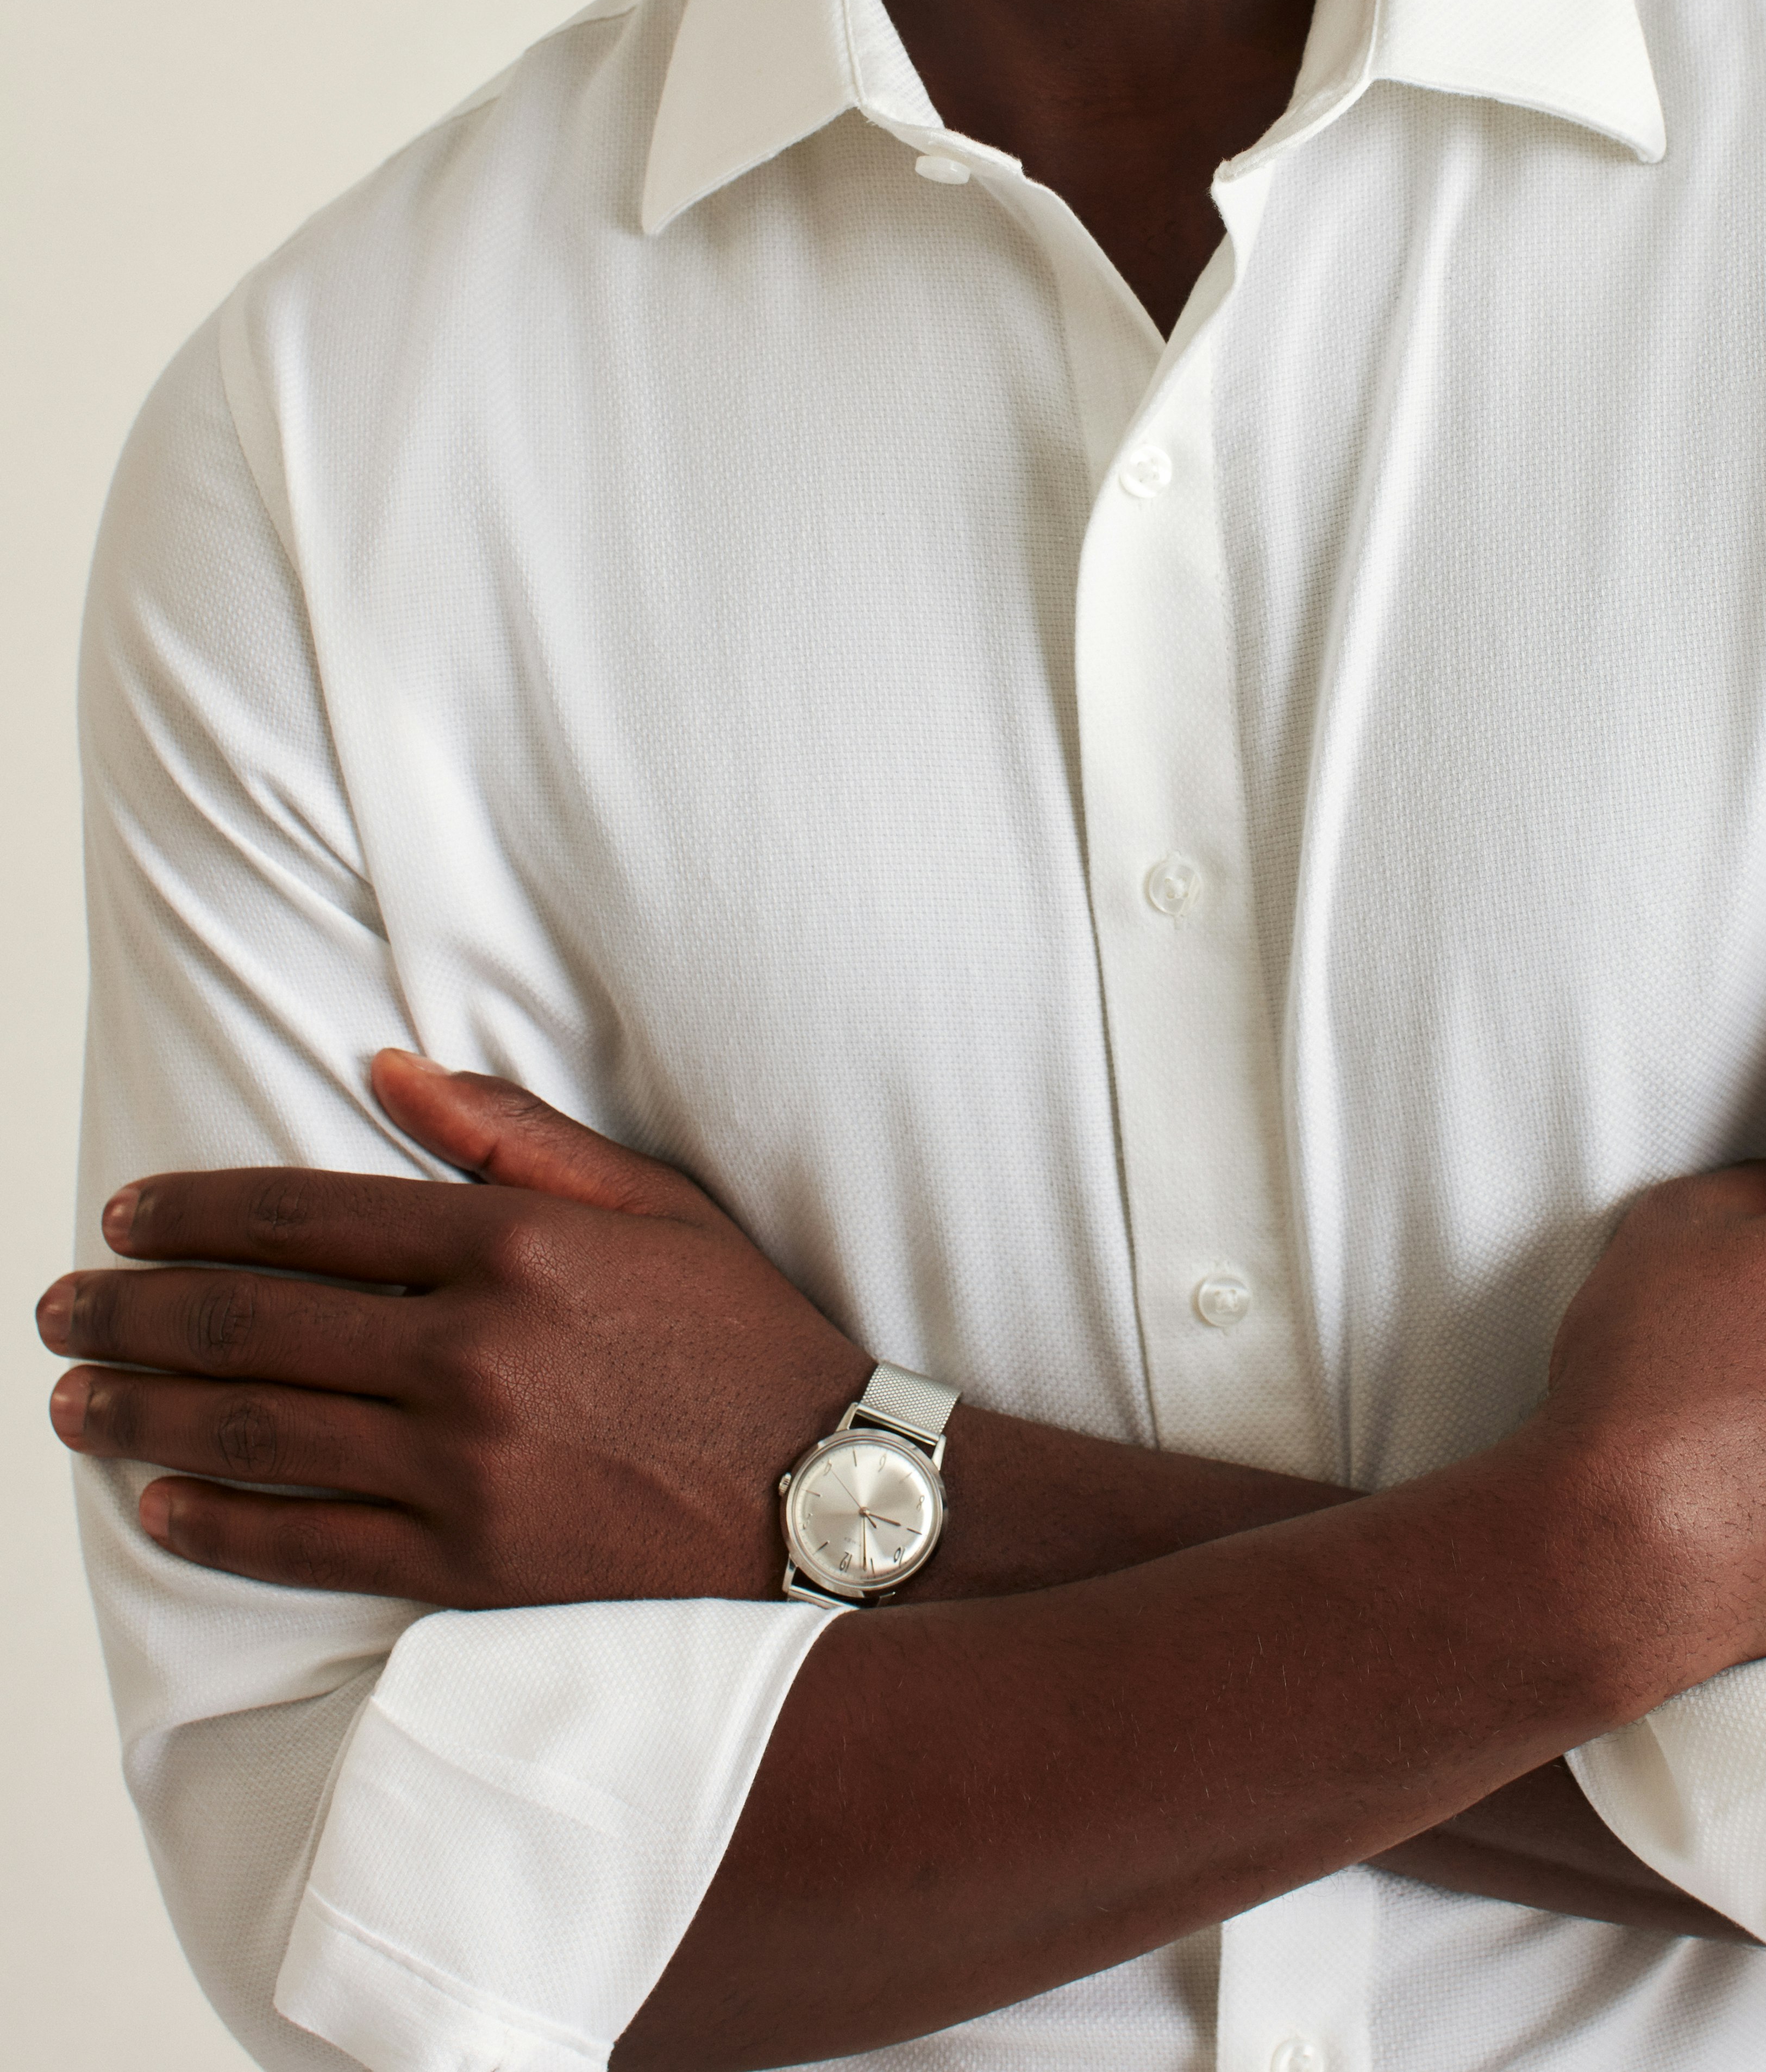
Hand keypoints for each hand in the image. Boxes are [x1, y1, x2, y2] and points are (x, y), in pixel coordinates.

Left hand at [37, 1054, 866, 1603]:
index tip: (126, 1216)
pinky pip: (307, 1544)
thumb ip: (511, 1135)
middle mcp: (470, 1353)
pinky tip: (162, 1507)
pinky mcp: (466, 1564)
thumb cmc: (738, 1334)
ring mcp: (462, 1467)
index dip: (196, 1213)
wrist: (820, 1491)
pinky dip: (219, 1527)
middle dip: (136, 1314)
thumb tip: (391, 1070)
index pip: (307, 1218)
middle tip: (62, 1310)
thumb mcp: (648, 1201)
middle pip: (254, 1325)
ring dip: (145, 1417)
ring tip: (74, 1404)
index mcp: (511, 1248)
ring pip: (257, 1435)